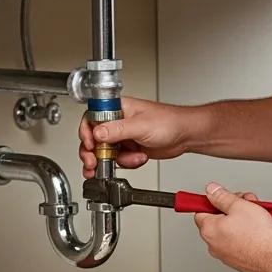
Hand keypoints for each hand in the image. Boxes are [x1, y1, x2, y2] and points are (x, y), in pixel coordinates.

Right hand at [78, 96, 193, 177]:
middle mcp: (117, 122)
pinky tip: (139, 159)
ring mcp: (123, 136)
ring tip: (124, 162)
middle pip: (93, 138)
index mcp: (117, 108)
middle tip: (93, 163)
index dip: (86, 132)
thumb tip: (97, 133)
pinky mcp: (130, 148)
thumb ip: (117, 130)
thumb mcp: (140, 125)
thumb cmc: (169, 122)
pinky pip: (119, 159)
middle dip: (93, 153)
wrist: (185, 136)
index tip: (90, 144)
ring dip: (113, 161)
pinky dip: (127, 163)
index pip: (91, 118)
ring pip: (105, 152)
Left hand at [194, 183, 271, 271]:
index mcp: (209, 229)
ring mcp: (224, 255)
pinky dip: (244, 236)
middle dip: (231, 210)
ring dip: (239, 222)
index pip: (201, 211)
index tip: (223, 198)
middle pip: (216, 220)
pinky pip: (237, 244)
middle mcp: (213, 244)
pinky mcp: (237, 261)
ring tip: (255, 218)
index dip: (214, 201)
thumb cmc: (258, 234)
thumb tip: (211, 191)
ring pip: (228, 232)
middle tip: (246, 205)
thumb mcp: (239, 205)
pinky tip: (257, 232)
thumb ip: (221, 196)